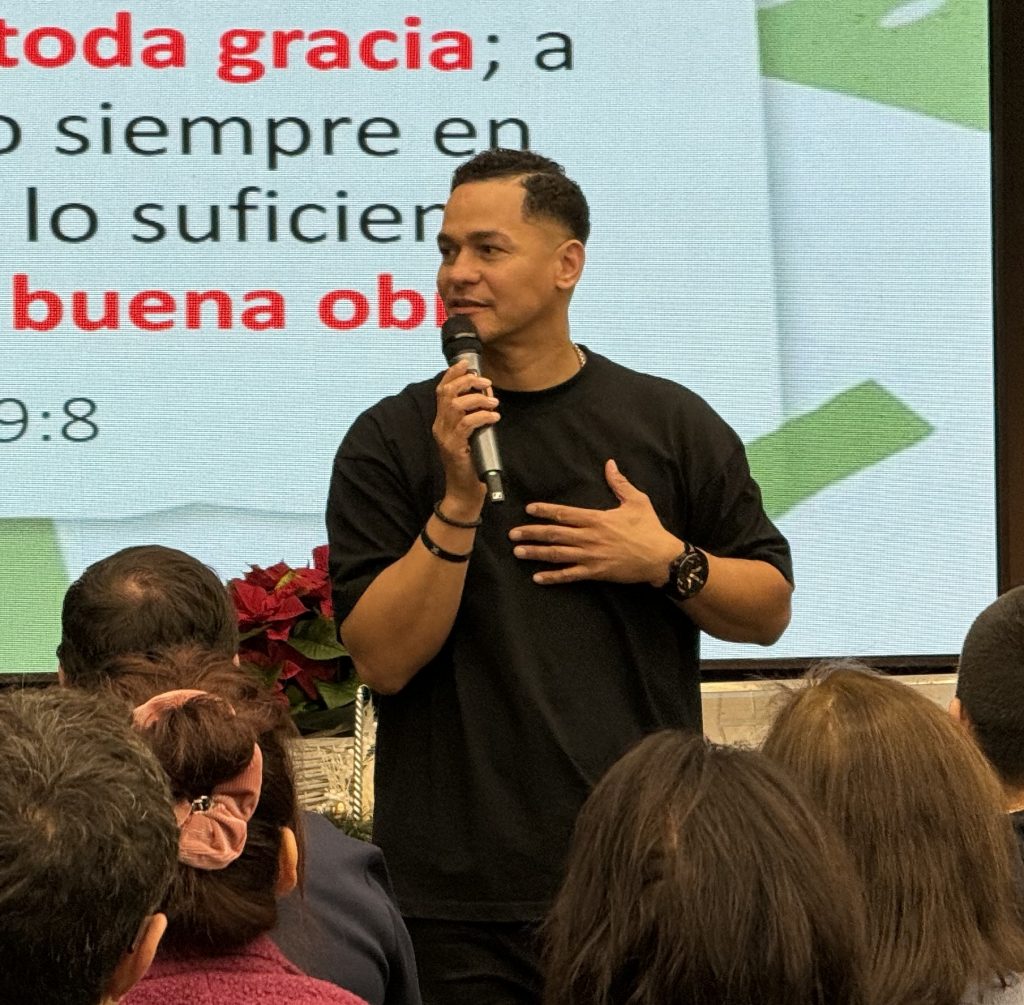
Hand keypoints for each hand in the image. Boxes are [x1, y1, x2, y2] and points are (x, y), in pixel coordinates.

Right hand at [432, 360, 498, 506]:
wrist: (464, 492)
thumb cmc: (471, 464)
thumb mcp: (471, 435)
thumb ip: (473, 417)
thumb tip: (487, 396)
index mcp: (442, 421)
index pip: (441, 390)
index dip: (452, 373)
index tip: (466, 364)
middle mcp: (439, 426)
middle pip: (446, 392)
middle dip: (467, 382)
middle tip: (486, 383)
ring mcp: (445, 437)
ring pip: (456, 405)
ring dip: (478, 399)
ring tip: (493, 403)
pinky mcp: (454, 447)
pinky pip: (467, 424)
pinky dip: (482, 416)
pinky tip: (493, 418)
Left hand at [508, 459, 681, 584]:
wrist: (661, 558)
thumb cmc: (649, 529)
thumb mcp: (637, 501)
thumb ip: (619, 483)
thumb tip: (610, 464)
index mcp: (596, 519)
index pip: (564, 513)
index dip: (544, 511)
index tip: (529, 509)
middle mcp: (589, 537)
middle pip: (554, 534)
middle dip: (531, 533)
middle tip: (512, 534)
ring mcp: (590, 557)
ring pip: (557, 554)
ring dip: (536, 553)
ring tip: (518, 552)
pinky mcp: (595, 573)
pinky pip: (569, 576)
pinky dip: (553, 577)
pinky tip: (537, 577)